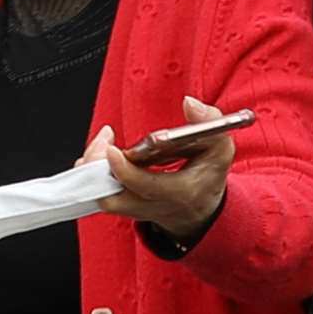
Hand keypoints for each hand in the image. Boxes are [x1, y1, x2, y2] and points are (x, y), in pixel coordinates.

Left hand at [101, 109, 235, 240]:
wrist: (200, 208)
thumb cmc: (209, 174)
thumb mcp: (220, 148)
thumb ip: (210, 123)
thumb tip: (189, 103)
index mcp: (181, 193)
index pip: (145, 186)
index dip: (123, 169)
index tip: (112, 148)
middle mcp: (155, 206)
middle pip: (114, 198)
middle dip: (98, 170)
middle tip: (103, 142)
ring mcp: (137, 210)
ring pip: (104, 198)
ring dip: (93, 172)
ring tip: (100, 145)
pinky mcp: (125, 207)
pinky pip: (101, 195)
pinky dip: (93, 176)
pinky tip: (99, 155)